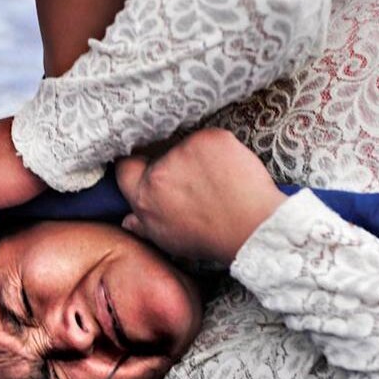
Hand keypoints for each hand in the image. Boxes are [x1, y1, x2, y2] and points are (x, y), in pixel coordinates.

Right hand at [115, 129, 286, 264]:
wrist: (252, 227)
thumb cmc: (211, 237)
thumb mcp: (167, 239)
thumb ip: (142, 225)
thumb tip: (127, 219)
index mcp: (144, 196)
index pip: (125, 167)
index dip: (136, 166)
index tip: (148, 168)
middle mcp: (159, 172)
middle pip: (156, 155)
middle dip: (170, 164)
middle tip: (191, 180)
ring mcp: (184, 152)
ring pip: (183, 146)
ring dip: (194, 157)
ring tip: (214, 178)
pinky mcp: (209, 139)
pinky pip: (207, 139)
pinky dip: (216, 150)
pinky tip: (227, 169)